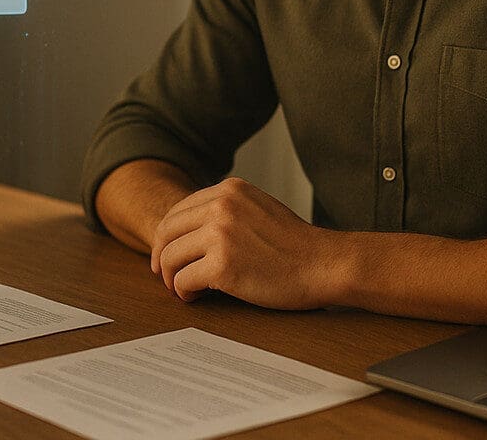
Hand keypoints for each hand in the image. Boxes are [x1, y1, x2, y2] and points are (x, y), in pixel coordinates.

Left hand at [148, 177, 344, 308]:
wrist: (324, 264)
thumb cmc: (295, 244)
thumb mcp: (259, 208)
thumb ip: (228, 210)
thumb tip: (190, 230)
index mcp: (229, 190)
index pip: (178, 210)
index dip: (167, 235)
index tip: (166, 253)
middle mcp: (221, 206)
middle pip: (168, 231)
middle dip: (162, 256)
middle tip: (165, 275)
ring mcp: (221, 234)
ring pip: (171, 257)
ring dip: (171, 277)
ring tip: (181, 289)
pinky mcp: (223, 265)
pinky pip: (184, 280)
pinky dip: (184, 291)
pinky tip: (195, 296)